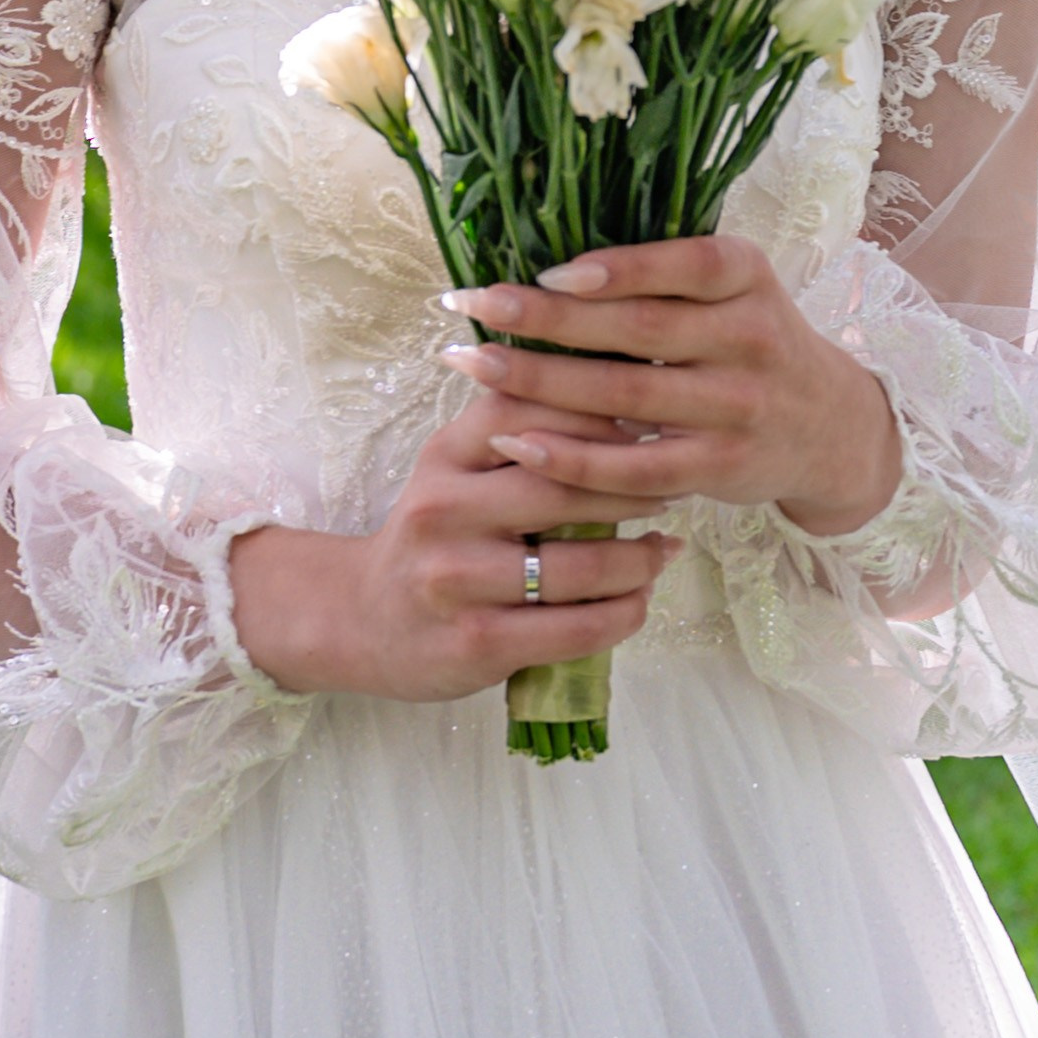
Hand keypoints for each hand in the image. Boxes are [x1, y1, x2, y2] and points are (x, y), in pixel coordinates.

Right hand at [227, 397, 679, 700]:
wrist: (360, 621)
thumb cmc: (435, 537)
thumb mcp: (456, 469)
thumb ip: (518, 430)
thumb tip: (625, 396)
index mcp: (445, 456)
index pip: (532, 412)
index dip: (603, 414)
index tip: (651, 421)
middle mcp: (443, 511)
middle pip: (565, 485)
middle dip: (637, 486)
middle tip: (677, 486)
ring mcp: (458, 579)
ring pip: (582, 563)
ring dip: (641, 558)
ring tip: (664, 549)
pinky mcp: (479, 642)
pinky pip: (577, 626)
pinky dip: (625, 612)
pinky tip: (639, 599)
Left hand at [438, 237, 903, 540]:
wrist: (830, 428)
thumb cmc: (754, 345)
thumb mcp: (737, 291)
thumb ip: (665, 274)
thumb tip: (545, 258)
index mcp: (750, 278)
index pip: (686, 263)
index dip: (618, 268)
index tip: (546, 271)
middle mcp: (751, 339)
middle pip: (638, 328)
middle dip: (544, 317)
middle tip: (470, 303)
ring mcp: (738, 408)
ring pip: (626, 394)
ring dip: (537, 381)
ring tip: (469, 364)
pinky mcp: (720, 468)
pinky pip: (634, 466)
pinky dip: (570, 456)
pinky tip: (515, 441)